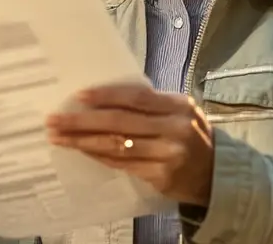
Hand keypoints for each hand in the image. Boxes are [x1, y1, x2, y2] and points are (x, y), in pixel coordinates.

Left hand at [46, 84, 214, 205]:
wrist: (218, 173)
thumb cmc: (191, 136)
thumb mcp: (180, 111)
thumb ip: (151, 104)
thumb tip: (104, 97)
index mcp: (177, 105)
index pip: (135, 97)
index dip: (105, 95)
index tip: (78, 96)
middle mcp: (173, 128)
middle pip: (120, 122)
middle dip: (82, 121)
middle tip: (55, 119)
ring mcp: (167, 154)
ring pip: (116, 145)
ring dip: (83, 141)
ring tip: (59, 137)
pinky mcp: (161, 176)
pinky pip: (122, 164)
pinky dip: (99, 156)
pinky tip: (82, 151)